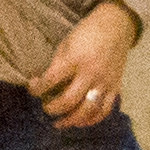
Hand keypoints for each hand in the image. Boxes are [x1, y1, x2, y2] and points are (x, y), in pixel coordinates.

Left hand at [31, 4, 138, 130]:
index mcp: (75, 59)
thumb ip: (58, 65)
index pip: (50, 80)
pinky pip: (105, 109)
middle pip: (69, 100)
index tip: (32, 89)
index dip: (36, 89)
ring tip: (60, 123)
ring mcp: (105, 81)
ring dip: (71, 120)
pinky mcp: (116, 86)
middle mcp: (91, 73)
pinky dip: (92, 119)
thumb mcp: (66, 44)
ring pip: (88, 109)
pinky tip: (81, 122)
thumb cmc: (87, 33)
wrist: (116, 26)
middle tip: (46, 108)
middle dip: (53, 108)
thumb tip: (45, 84)